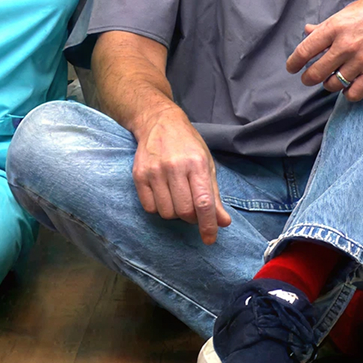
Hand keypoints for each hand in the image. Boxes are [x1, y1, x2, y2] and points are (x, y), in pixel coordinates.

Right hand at [133, 104, 232, 244]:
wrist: (159, 123)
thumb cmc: (188, 146)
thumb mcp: (206, 165)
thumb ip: (214, 196)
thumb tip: (223, 222)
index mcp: (196, 163)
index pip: (204, 202)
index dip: (208, 225)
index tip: (210, 239)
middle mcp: (175, 167)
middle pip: (184, 211)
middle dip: (192, 218)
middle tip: (193, 210)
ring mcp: (154, 171)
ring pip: (166, 213)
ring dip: (175, 214)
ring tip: (177, 198)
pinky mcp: (139, 175)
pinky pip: (150, 208)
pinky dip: (159, 209)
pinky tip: (164, 196)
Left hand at [286, 0, 362, 101]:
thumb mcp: (349, 10)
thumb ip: (327, 25)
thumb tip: (308, 32)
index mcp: (335, 27)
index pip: (304, 51)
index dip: (294, 63)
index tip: (292, 68)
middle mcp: (345, 45)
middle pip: (315, 73)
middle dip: (308, 78)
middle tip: (309, 77)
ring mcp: (361, 60)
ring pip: (333, 85)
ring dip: (329, 84)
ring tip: (332, 79)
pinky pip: (354, 93)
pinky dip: (348, 93)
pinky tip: (349, 86)